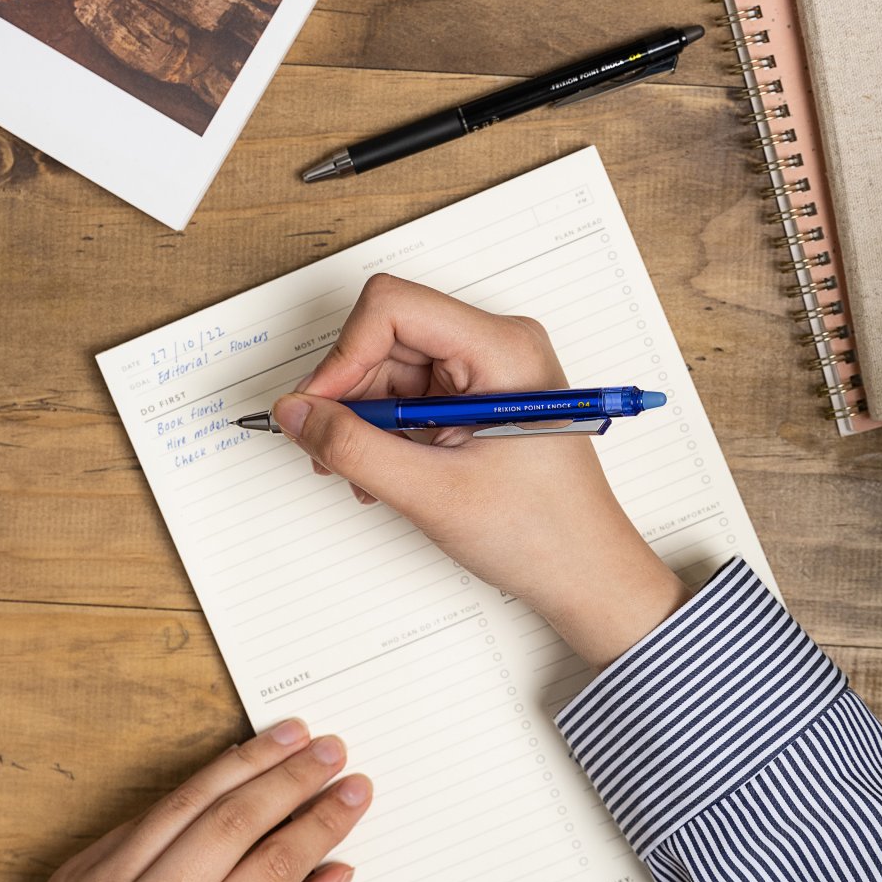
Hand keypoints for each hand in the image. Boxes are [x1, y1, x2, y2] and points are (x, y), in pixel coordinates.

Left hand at [28, 719, 370, 881]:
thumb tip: (335, 874)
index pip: (269, 870)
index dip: (320, 826)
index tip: (354, 793)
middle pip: (232, 825)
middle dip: (292, 781)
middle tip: (335, 750)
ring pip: (191, 799)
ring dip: (250, 760)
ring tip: (294, 734)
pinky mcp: (81, 866)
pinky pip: (153, 808)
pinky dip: (202, 779)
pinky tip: (237, 760)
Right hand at [272, 275, 689, 667]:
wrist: (585, 573)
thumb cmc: (541, 533)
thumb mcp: (433, 493)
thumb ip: (354, 448)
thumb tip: (297, 412)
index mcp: (502, 349)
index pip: (394, 308)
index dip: (344, 355)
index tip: (319, 408)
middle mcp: (496, 347)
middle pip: (388, 337)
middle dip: (349, 394)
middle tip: (329, 450)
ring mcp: (488, 371)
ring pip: (392, 369)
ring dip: (364, 420)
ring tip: (360, 474)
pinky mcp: (478, 397)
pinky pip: (411, 395)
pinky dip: (385, 431)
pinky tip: (383, 472)